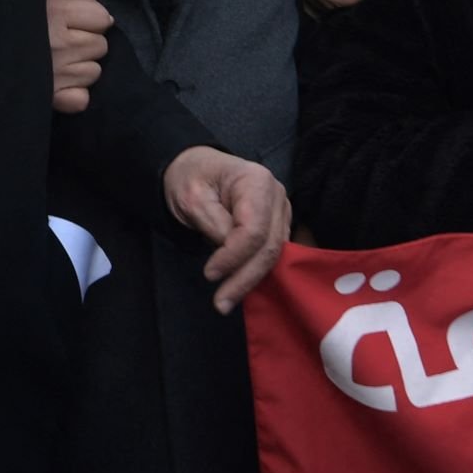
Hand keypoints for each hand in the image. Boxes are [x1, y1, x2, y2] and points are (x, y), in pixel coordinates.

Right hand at [46, 0, 111, 112]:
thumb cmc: (5, 13)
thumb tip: (104, 16)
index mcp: (57, 14)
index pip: (101, 17)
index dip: (90, 17)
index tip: (73, 20)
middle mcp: (61, 45)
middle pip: (100, 45)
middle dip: (86, 41)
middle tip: (62, 41)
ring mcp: (57, 74)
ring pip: (93, 72)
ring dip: (80, 67)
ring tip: (57, 61)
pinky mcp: (49, 98)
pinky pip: (81, 99)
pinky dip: (75, 94)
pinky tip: (60, 84)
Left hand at [162, 146, 290, 313]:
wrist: (196, 169)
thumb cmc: (191, 179)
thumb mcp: (192, 198)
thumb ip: (215, 224)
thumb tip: (231, 256)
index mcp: (256, 181)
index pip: (253, 229)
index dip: (233, 257)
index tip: (209, 274)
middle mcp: (277, 195)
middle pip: (269, 246)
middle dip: (245, 278)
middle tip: (220, 303)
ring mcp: (281, 211)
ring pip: (274, 255)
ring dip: (250, 280)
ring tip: (226, 300)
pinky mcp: (278, 226)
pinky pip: (271, 254)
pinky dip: (254, 272)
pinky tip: (238, 287)